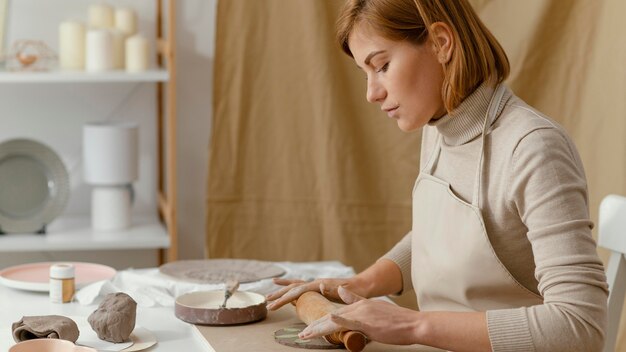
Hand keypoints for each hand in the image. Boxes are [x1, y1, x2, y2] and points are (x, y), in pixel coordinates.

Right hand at [266, 277, 356, 310]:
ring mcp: (316, 284)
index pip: (297, 291)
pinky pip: (301, 289)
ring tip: (269, 296)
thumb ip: (332, 288)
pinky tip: (286, 291)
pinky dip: (291, 290)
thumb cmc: (356, 290)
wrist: (363, 285)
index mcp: (319, 284)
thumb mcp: (346, 291)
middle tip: (266, 302)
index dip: (284, 298)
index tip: (274, 305)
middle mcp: (315, 282)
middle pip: (293, 288)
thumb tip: (318, 285)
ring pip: (295, 287)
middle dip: (279, 296)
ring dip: (282, 292)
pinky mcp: (318, 288)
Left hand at [299, 286, 419, 345]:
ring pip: (335, 320)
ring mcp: (362, 313)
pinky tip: (329, 320)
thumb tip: (341, 291)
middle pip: (330, 316)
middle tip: (302, 334)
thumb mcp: (374, 308)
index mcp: (360, 304)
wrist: (413, 323)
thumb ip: (356, 300)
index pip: (335, 312)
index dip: (320, 319)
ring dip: (318, 328)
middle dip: (314, 326)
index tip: (309, 326)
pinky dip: (339, 321)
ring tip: (305, 335)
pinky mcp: (368, 322)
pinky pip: (350, 321)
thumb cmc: (397, 321)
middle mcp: (358, 306)